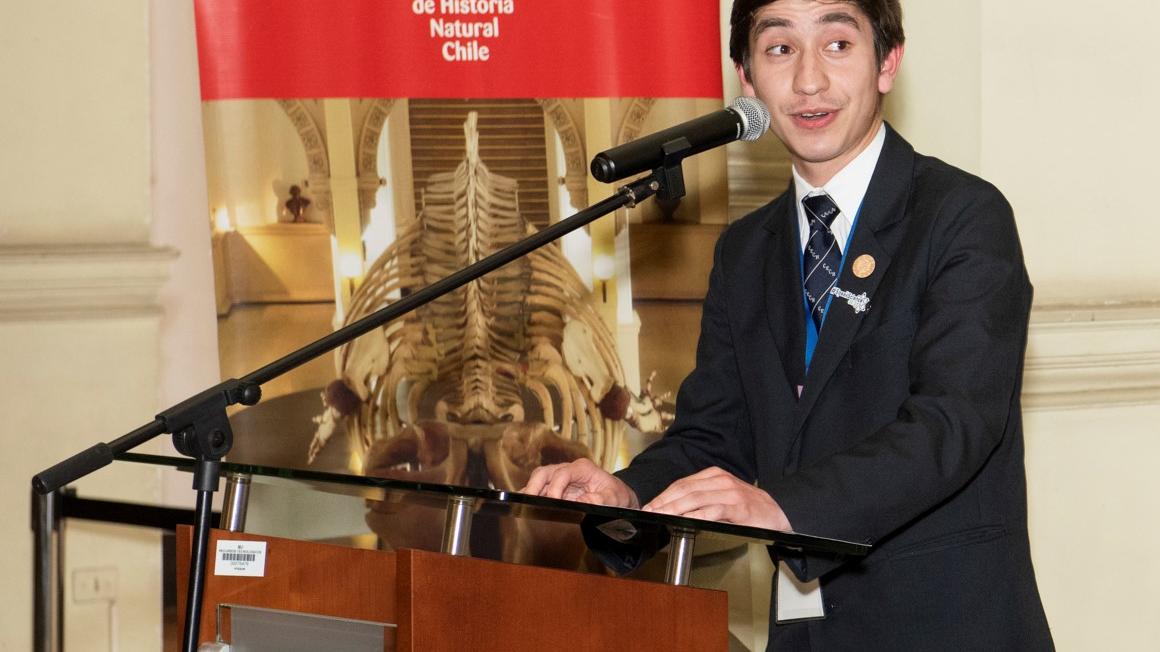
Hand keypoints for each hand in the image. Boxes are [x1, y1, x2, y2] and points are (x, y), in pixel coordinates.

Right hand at [520, 458, 639, 508]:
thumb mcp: (614, 499)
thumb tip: (580, 502)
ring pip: (539, 479)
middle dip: (533, 486)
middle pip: (544, 472)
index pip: (562, 474)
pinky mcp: (556, 488)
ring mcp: (561, 478)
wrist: (619, 497)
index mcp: (582, 468)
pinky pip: (540, 489)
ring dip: (529, 491)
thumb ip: (600, 500)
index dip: (555, 488)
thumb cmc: (616, 496)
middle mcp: (569, 470)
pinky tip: (522, 506)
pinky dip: (530, 496)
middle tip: (527, 502)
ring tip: (520, 505)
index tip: (552, 502)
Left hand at [643, 467, 791, 531]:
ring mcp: (730, 493)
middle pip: (685, 490)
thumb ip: (702, 497)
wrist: (779, 512)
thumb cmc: (749, 507)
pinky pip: (713, 510)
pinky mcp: (738, 507)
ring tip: (660, 516)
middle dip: (664, 502)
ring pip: (695, 499)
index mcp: (714, 475)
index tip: (649, 505)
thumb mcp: (723, 495)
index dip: (663, 495)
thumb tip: (675, 508)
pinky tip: (685, 520)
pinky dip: (696, 515)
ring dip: (675, 508)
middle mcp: (720, 481)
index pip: (682, 484)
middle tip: (649, 512)